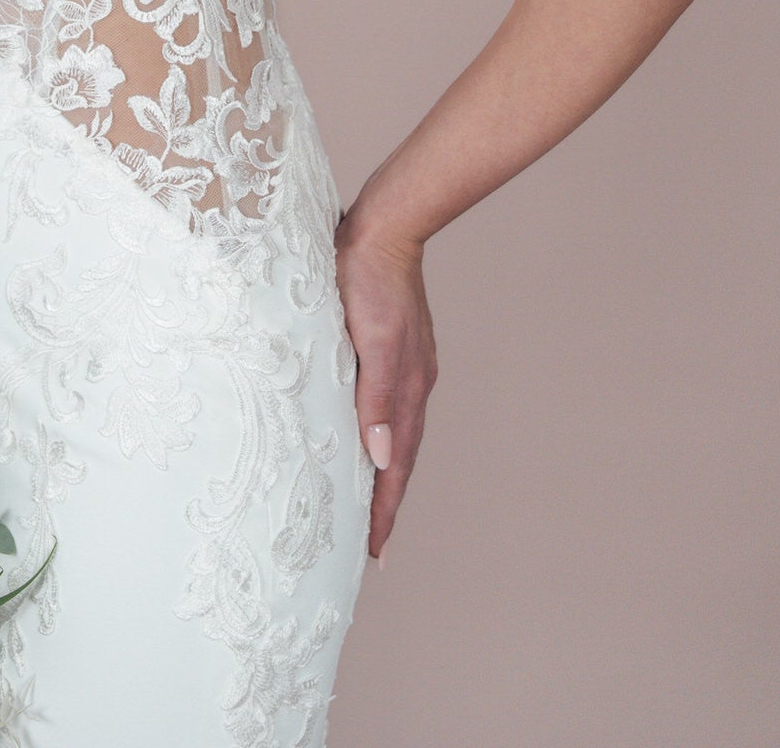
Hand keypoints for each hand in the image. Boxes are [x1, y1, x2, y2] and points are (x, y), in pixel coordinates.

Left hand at [333, 206, 437, 562]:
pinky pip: (390, 407)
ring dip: (385, 471)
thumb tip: (379, 457)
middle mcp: (413, 384)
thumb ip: (375, 397)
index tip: (373, 553)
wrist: (384, 226)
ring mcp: (408, 367)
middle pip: (400, 457)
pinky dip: (381, 435)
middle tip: (372, 545)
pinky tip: (368, 435)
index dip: (384, 509)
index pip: (394, 465)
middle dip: (387, 502)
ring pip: (397, 434)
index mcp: (406, 388)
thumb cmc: (365, 277)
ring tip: (371, 502)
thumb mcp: (369, 337)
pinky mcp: (397, 349)